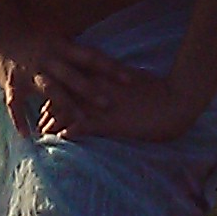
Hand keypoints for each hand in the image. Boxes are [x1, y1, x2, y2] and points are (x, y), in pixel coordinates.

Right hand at [0, 24, 123, 138]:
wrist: (1, 31)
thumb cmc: (36, 38)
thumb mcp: (60, 40)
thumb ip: (79, 55)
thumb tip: (109, 64)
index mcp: (62, 48)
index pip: (91, 57)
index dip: (110, 68)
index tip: (130, 79)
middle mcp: (48, 59)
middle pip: (72, 76)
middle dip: (90, 90)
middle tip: (109, 104)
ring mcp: (30, 72)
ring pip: (50, 90)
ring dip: (64, 106)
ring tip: (78, 123)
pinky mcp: (13, 83)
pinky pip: (16, 103)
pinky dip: (19, 119)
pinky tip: (27, 135)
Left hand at [41, 61, 204, 142]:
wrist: (176, 100)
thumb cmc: (159, 90)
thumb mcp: (132, 79)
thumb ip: (114, 81)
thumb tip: (107, 84)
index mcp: (101, 74)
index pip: (69, 81)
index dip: (57, 94)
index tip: (48, 104)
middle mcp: (95, 87)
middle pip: (61, 97)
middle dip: (48, 111)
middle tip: (40, 123)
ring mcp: (100, 104)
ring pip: (65, 113)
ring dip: (52, 125)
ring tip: (43, 135)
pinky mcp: (108, 122)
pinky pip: (80, 128)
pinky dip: (67, 134)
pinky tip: (60, 141)